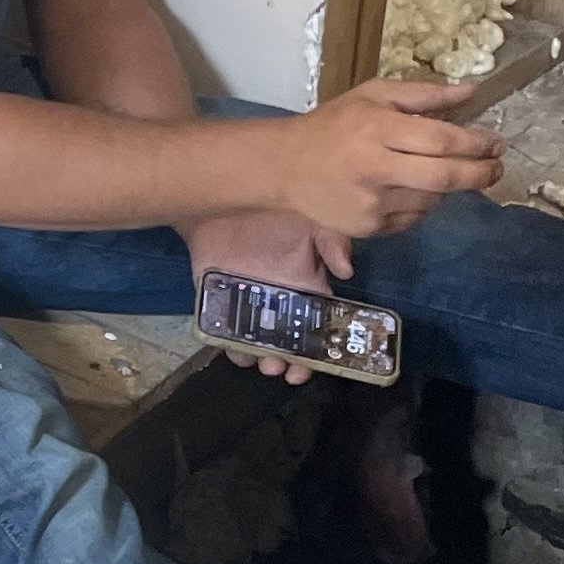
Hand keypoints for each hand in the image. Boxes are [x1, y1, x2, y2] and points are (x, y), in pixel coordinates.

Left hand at [187, 211, 343, 382]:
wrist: (225, 193)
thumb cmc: (275, 206)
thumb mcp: (313, 219)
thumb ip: (332, 242)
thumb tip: (346, 272)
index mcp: (305, 286)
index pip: (316, 325)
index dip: (319, 349)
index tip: (317, 365)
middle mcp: (278, 302)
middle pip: (287, 343)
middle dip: (289, 362)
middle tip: (284, 370)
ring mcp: (247, 303)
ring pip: (256, 341)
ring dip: (260, 358)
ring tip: (262, 363)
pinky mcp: (217, 300)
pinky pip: (223, 329)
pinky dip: (228, 344)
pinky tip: (234, 351)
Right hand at [269, 82, 500, 239]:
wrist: (285, 166)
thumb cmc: (333, 125)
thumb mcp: (373, 95)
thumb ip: (423, 94)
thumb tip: (472, 90)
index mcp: (377, 130)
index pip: (442, 141)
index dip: (476, 144)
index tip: (495, 143)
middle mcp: (375, 169)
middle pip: (445, 177)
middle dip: (480, 174)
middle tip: (497, 169)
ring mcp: (371, 204)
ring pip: (432, 200)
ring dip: (445, 188)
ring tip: (432, 172)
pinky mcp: (368, 228)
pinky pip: (412, 218)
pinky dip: (420, 204)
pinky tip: (404, 189)